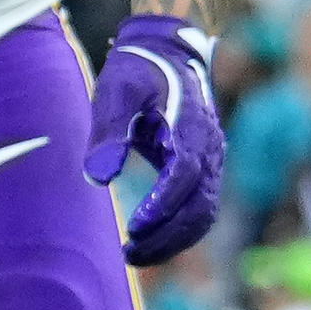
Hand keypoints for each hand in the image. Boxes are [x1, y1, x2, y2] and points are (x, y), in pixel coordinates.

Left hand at [84, 12, 222, 262]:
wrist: (166, 54)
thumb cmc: (136, 71)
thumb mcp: (115, 92)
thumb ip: (108, 132)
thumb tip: (98, 179)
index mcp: (190, 127)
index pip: (185, 175)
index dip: (162, 204)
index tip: (134, 226)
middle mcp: (209, 148)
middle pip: (200, 204)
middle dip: (166, 235)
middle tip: (127, 254)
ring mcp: (212, 161)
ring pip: (204, 213)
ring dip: (173, 240)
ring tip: (133, 256)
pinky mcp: (205, 170)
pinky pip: (201, 208)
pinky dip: (180, 231)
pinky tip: (149, 243)